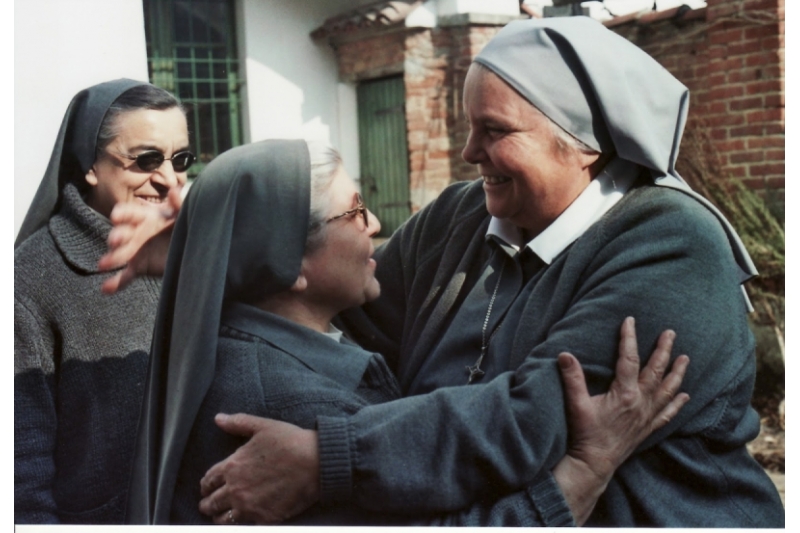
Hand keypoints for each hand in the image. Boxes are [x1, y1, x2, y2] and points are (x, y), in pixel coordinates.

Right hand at [97, 185, 182, 293]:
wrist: (194, 244)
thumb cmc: (185, 222)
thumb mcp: (185, 212)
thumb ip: (179, 203)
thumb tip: (174, 191)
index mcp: (145, 216)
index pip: (130, 213)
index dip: (122, 214)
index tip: (116, 216)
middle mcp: (136, 232)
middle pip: (122, 233)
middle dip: (117, 236)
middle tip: (114, 240)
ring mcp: (136, 250)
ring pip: (120, 255)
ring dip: (111, 259)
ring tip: (103, 265)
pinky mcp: (139, 266)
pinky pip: (126, 275)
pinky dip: (116, 282)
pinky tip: (105, 288)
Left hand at [198, 413, 319, 523]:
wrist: (316, 461)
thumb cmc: (291, 442)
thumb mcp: (263, 426)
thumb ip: (238, 423)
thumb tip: (219, 418)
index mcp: (232, 466)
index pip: (208, 480)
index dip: (205, 484)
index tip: (207, 487)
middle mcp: (236, 489)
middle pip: (210, 503)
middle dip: (207, 503)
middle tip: (208, 505)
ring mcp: (249, 506)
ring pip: (223, 519)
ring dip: (219, 517)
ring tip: (220, 516)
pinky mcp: (265, 518)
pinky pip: (244, 526)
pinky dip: (241, 523)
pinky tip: (244, 520)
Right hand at [552, 316, 688, 524]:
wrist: (595, 463)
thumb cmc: (585, 434)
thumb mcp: (576, 404)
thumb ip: (572, 378)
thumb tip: (564, 354)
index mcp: (625, 393)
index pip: (629, 359)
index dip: (629, 338)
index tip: (630, 321)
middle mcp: (641, 402)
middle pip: (656, 371)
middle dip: (664, 350)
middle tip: (671, 333)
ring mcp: (647, 416)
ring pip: (667, 390)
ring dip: (677, 373)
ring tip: (686, 358)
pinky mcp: (648, 428)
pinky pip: (668, 413)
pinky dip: (677, 403)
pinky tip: (685, 395)